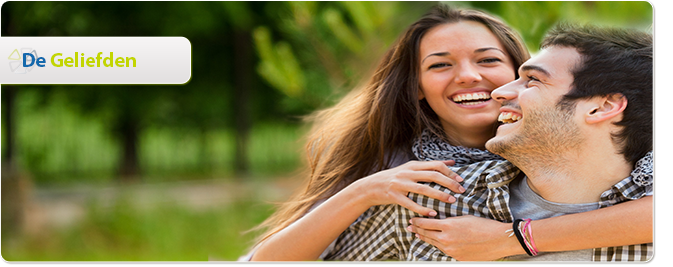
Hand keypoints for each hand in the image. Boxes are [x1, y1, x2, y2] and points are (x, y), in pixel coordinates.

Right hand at [352, 160, 464, 216]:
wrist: (370, 186)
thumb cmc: (394, 178)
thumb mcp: (411, 168)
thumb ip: (430, 166)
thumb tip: (452, 161)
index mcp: (413, 165)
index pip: (436, 165)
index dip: (450, 172)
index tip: (461, 180)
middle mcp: (407, 172)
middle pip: (433, 175)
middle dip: (449, 183)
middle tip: (461, 191)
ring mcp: (400, 184)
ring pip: (424, 189)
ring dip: (440, 195)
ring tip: (452, 201)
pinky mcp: (394, 196)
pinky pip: (411, 203)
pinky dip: (423, 209)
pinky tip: (433, 213)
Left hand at [407, 215, 522, 260]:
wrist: (498, 240)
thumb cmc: (483, 225)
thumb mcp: (463, 218)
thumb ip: (448, 220)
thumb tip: (438, 222)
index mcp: (448, 226)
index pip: (425, 223)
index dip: (417, 221)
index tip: (412, 219)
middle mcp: (446, 239)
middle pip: (426, 234)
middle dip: (416, 230)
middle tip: (409, 226)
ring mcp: (451, 250)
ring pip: (433, 243)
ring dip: (424, 238)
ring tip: (418, 234)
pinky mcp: (457, 257)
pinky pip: (443, 250)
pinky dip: (437, 245)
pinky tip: (434, 242)